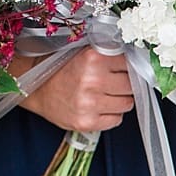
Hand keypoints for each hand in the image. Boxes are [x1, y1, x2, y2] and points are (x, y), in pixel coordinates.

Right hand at [13, 48, 132, 132]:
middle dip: (124, 85)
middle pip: (132, 86)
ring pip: (127, 104)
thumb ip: (110, 55)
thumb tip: (139, 62)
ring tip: (101, 95)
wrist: (35, 88)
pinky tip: (97, 107)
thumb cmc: (61, 70)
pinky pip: (116, 120)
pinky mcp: (86, 121)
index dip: (127, 68)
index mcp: (93, 58)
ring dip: (118, 100)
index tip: (122, 70)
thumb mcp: (84, 54)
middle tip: (109, 83)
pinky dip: (110, 115)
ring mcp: (90, 103)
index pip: (131, 65)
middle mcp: (92, 80)